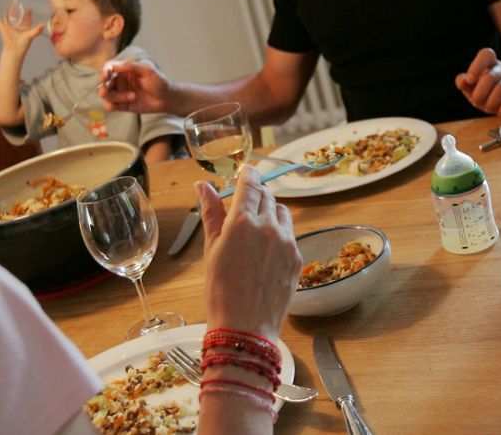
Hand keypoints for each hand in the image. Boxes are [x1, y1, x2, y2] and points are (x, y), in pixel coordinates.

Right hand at [0, 8, 43, 55]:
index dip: (28, 13)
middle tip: (18, 2)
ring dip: (8, 11)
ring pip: (8, 17)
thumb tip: (43, 25)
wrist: (14, 50)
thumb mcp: (30, 36)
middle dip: (17, 10)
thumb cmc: (23, 45)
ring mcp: (10, 27)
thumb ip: (36, 30)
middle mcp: (17, 27)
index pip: (26, 18)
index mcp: (24, 28)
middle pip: (17, 16)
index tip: (29, 8)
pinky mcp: (3, 28)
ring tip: (9, 4)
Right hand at [99, 60, 169, 113]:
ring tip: (132, 96)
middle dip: (103, 87)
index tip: (105, 76)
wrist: (166, 98)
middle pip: (102, 82)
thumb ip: (131, 66)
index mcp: (124, 69)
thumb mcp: (148, 70)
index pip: (108, 68)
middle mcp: (119, 80)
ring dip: (115, 97)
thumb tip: (114, 66)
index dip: (104, 72)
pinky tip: (125, 103)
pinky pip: (109, 106)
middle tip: (105, 91)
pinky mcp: (121, 105)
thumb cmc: (158, 81)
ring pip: (106, 95)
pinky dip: (112, 106)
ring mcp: (119, 93)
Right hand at [196, 166, 299, 341]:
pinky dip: (280, 233)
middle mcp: (268, 227)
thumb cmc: (221, 291)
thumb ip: (211, 213)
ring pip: (282, 212)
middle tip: (245, 205)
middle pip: (267, 196)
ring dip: (271, 212)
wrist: (246, 328)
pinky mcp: (297, 257)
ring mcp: (287, 242)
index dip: (247, 174)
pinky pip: (290, 234)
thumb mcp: (211, 249)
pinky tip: (267, 250)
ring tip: (257, 229)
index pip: (250, 184)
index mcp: (242, 222)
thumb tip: (203, 186)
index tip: (246, 172)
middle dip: (256, 195)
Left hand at [455, 48, 500, 115]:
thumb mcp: (475, 89)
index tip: (469, 80)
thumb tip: (461, 81)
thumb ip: (465, 84)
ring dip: (491, 101)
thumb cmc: (491, 93)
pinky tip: (500, 112)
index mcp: (491, 64)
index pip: (486, 54)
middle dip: (480, 92)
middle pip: (491, 76)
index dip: (476, 66)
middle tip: (476, 101)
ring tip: (488, 108)